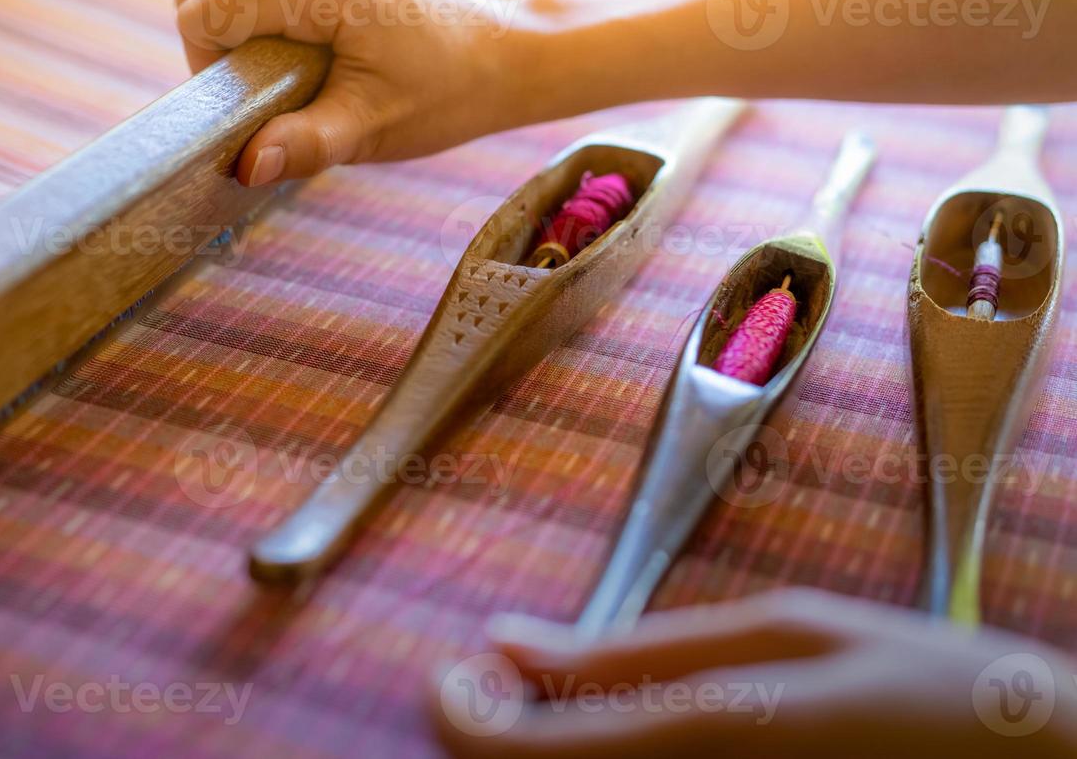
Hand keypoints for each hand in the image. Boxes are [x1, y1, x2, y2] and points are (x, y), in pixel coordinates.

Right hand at [175, 0, 545, 186]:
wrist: (506, 56)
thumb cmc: (444, 97)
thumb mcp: (370, 129)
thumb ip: (303, 143)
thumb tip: (245, 167)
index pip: (210, 9)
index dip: (208, 64)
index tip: (247, 100)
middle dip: (222, 42)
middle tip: (266, 89)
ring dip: (249, 23)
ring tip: (298, 67)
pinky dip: (277, 4)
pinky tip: (320, 40)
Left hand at [432, 588, 1076, 757]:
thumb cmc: (926, 692)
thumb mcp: (782, 634)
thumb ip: (633, 649)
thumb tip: (504, 641)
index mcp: (700, 735)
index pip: (507, 757)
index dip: (456, 715)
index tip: (455, 671)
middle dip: (496, 730)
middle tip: (508, 674)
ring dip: (544, 749)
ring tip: (567, 697)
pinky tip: (622, 733)